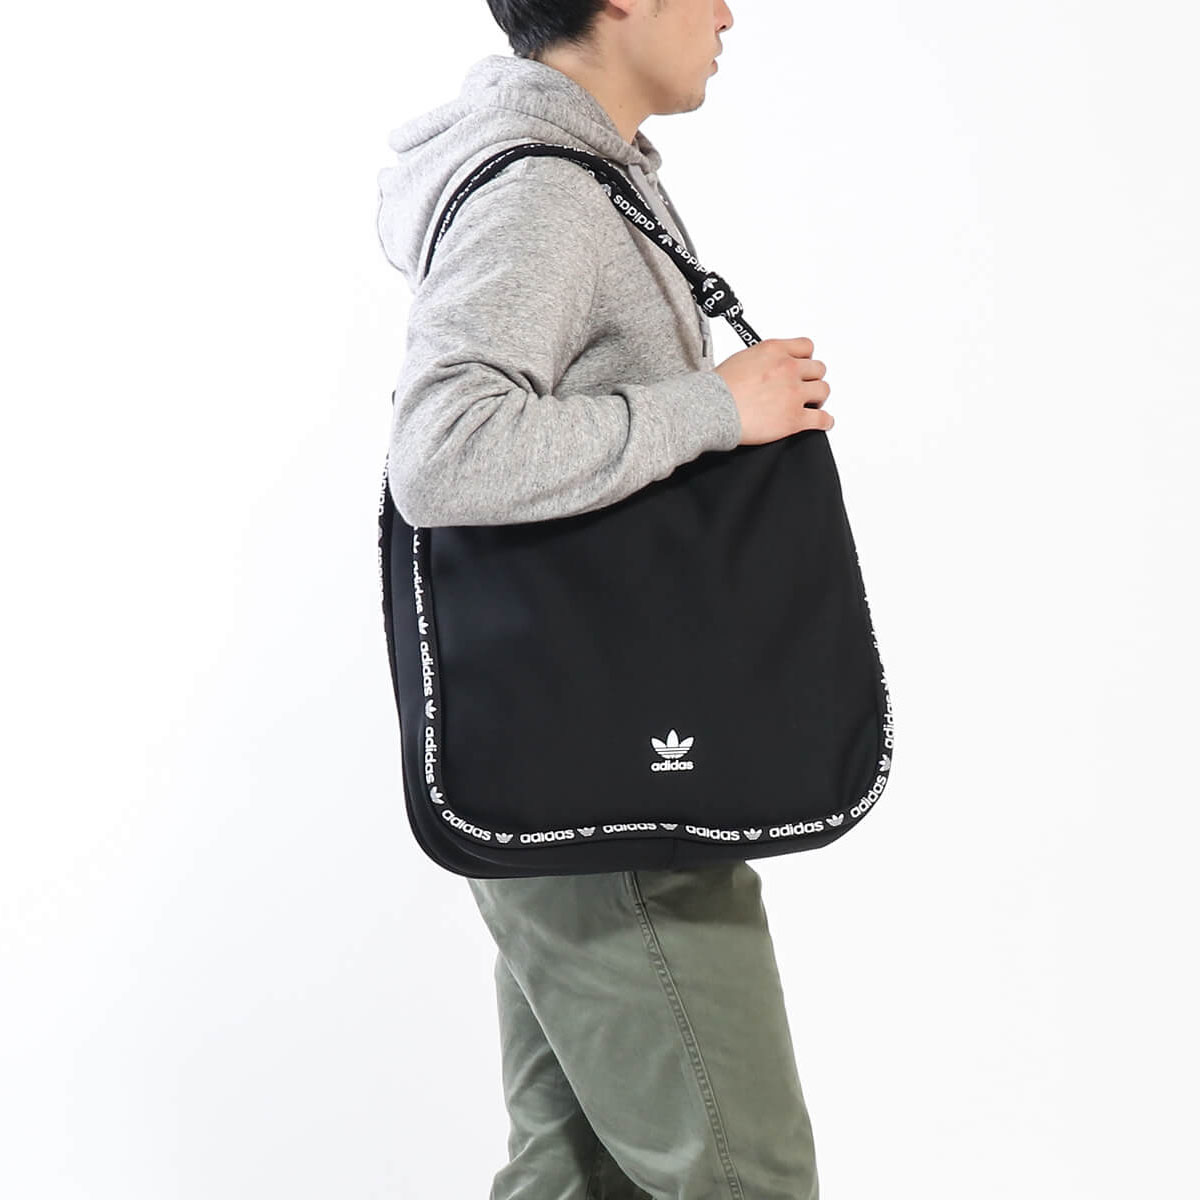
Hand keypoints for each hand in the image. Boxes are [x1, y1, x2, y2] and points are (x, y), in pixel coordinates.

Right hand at [714, 336, 832, 445]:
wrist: (713, 409)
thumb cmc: (719, 388)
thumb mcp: (742, 358)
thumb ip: (763, 360)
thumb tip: (767, 367)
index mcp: (776, 351)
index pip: (806, 347)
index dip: (805, 358)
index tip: (803, 365)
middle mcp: (788, 369)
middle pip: (818, 369)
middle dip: (812, 378)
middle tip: (806, 386)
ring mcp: (794, 394)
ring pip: (823, 391)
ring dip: (818, 397)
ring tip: (813, 403)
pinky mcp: (795, 419)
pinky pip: (822, 419)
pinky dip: (824, 421)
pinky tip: (823, 422)